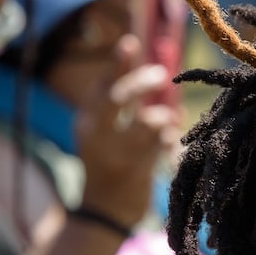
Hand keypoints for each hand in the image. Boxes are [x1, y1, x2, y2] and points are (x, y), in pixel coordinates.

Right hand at [73, 34, 180, 230]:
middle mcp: (96, 136)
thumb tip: (146, 71)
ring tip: (165, 125)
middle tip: (162, 76)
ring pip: (148, 121)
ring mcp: (116, 154)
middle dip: (142, 82)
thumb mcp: (101, 135)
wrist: (103, 212)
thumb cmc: (109, 166)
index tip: (130, 42)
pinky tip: (166, 145)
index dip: (116, 64)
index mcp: (85, 124)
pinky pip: (162, 143)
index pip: (100, 88)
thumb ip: (119, 107)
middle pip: (120, 98)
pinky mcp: (137, 171)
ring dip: (163, 119)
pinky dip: (170, 139)